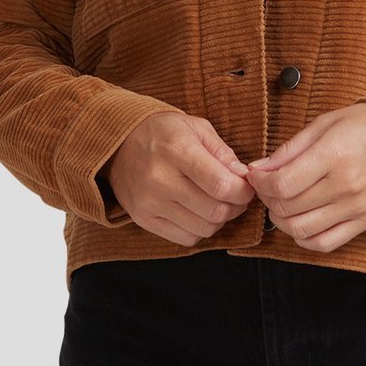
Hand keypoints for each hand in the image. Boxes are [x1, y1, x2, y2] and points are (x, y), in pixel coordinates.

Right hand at [103, 112, 255, 245]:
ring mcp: (149, 203)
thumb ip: (223, 153)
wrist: (118, 143)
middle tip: (237, 196)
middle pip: (215, 211)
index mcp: (176, 150)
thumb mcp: (196, 127)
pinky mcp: (143, 219)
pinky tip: (199, 212)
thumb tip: (244, 178)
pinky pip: (185, 238)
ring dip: (220, 220)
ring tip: (218, 203)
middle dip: (236, 206)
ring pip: (203, 228)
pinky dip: (200, 229)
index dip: (243, 191)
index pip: (220, 184)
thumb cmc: (163, 132)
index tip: (247, 186)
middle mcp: (160, 179)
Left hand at [244, 103, 365, 251]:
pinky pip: (325, 243)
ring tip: (281, 203)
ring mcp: (357, 208)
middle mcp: (345, 186)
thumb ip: (289, 149)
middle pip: (287, 208)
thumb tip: (258, 169)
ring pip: (301, 230)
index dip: (260, 183)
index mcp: (334, 155)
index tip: (256, 174)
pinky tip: (300, 221)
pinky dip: (304, 238)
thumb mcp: (325, 123)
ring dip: (281, 220)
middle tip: (267, 185)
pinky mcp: (365, 222)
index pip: (281, 185)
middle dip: (266, 199)